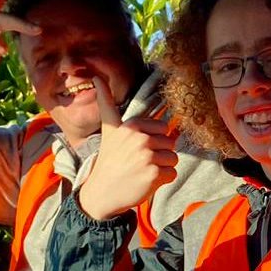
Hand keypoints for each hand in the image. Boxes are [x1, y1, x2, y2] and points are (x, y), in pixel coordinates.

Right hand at [77, 77, 178, 218]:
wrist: (102, 192)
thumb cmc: (110, 160)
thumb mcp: (109, 129)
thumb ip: (106, 103)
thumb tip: (97, 77)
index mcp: (132, 126)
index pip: (164, 128)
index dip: (155, 140)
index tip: (138, 149)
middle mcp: (140, 139)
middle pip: (171, 143)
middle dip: (160, 154)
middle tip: (140, 162)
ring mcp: (147, 156)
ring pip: (173, 158)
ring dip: (162, 167)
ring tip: (144, 171)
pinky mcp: (154, 174)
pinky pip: (172, 173)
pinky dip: (162, 180)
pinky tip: (146, 181)